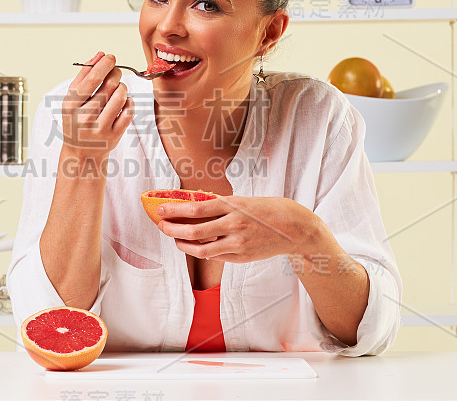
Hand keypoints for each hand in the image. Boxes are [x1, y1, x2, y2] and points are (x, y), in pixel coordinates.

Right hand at [61, 51, 133, 158]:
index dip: (104, 64)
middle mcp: (85, 117)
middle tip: (115, 71)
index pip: (92, 79)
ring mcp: (101, 128)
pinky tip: (123, 101)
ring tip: (118, 87)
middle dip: (115, 73)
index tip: (110, 57)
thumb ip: (84, 76)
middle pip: (109, 85)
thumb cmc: (76, 120)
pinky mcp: (114, 135)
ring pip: (121, 96)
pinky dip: (129, 101)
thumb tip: (99, 55)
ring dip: (122, 86)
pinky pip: (129, 110)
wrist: (81, 152)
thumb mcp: (72, 99)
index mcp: (71, 105)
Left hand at [155, 196, 330, 262]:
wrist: (296, 228)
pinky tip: (196, 247)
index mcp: (234, 205)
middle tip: (161, 226)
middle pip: (195, 231)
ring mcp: (239, 243)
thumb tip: (196, 204)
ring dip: (184, 245)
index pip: (197, 209)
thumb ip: (222, 205)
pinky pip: (216, 256)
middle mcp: (235, 224)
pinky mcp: (242, 256)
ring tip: (176, 240)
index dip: (176, 210)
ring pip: (202, 249)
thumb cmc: (269, 210)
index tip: (161, 209)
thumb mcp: (245, 200)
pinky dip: (203, 251)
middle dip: (173, 230)